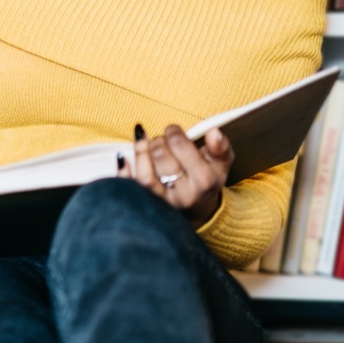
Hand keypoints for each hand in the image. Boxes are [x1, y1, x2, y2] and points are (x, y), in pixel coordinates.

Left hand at [118, 124, 234, 227]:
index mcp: (205, 181)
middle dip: (159, 141)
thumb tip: (213, 132)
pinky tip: (123, 158)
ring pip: (145, 175)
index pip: (180, 146)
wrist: (198, 212)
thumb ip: (220, 147)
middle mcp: (185, 195)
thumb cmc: (206, 181)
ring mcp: (165, 204)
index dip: (173, 132)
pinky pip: (132, 189)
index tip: (173, 131)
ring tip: (147, 144)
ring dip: (142, 152)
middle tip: (162, 141)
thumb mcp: (220, 164)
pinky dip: (124, 172)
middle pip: (161, 157)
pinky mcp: (148, 208)